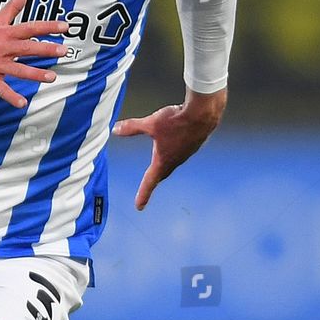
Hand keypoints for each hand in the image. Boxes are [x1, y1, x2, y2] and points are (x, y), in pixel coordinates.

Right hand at [0, 0, 66, 107]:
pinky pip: (1, 89)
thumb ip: (12, 7)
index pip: (29, 27)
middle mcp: (0, 47)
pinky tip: (23, 103)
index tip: (65, 26)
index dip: (47, 26)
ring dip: (35, 74)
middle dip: (46, 49)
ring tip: (52, 77)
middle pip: (26, 47)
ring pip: (17, 69)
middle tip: (64, 50)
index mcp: (3, 33)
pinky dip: (11, 97)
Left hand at [112, 89, 226, 209]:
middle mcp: (176, 160)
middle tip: (148, 186)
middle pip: (162, 174)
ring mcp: (186, 153)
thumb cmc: (178, 121)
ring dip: (166, 164)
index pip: (149, 182)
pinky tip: (176, 143)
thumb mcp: (150, 123)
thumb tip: (116, 129)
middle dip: (154, 180)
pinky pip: (182, 152)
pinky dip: (176, 151)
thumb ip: (132, 127)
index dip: (143, 194)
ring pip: (173, 162)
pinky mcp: (194, 144)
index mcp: (163, 160)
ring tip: (160, 163)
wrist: (203, 114)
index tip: (139, 205)